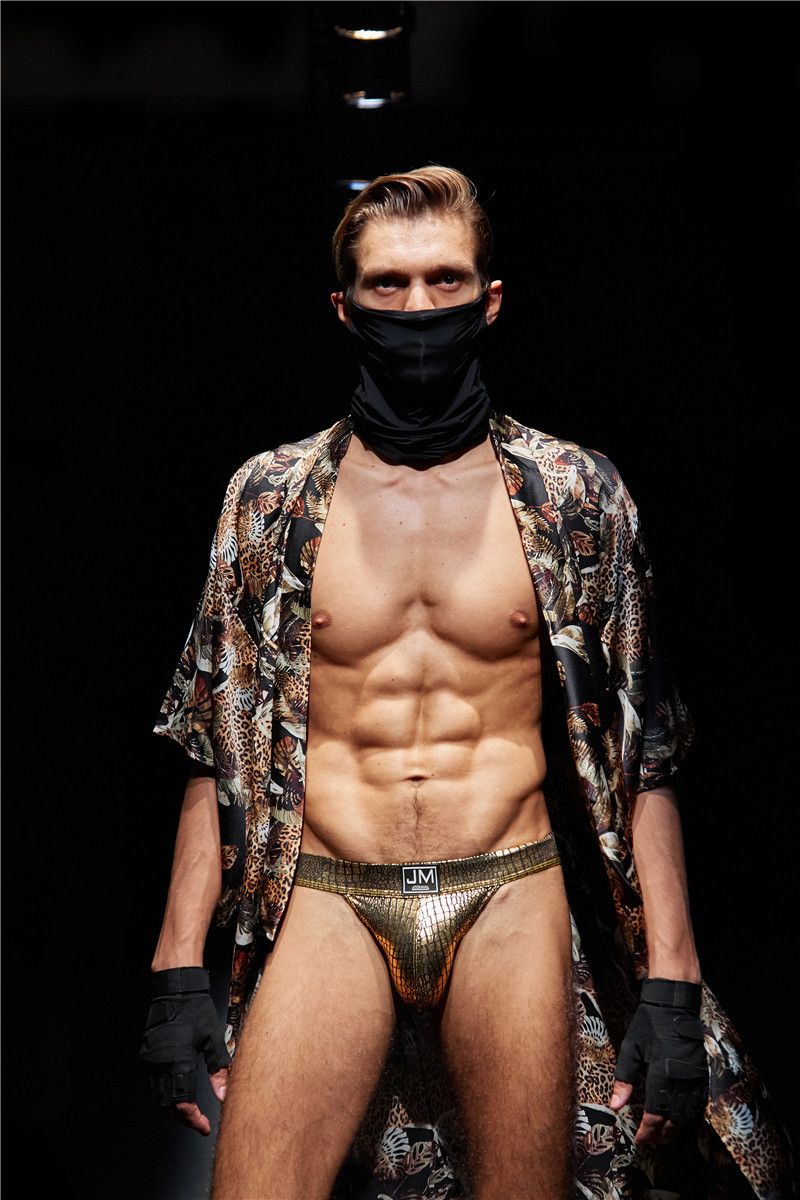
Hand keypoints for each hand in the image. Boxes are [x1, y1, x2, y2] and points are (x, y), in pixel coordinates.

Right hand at [139, 966, 230, 1136]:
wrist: (176, 989)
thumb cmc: (196, 1010)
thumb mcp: (213, 1039)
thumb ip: (219, 1069)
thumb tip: (224, 1094)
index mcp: (178, 1061)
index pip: (183, 1104)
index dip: (193, 1120)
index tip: (203, 1127)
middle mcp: (160, 1063)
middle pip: (169, 1106)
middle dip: (184, 1117)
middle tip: (198, 1122)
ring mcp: (150, 1060)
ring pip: (158, 1097)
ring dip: (173, 1108)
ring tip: (189, 1111)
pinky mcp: (146, 1054)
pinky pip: (151, 1084)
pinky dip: (163, 1093)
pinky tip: (175, 1092)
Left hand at [610, 977, 707, 1147]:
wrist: (674, 1004)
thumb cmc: (648, 1025)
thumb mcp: (630, 1049)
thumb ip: (623, 1079)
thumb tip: (615, 1106)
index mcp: (661, 1073)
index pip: (655, 1113)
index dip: (648, 1130)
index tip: (640, 1140)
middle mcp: (681, 1078)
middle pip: (674, 1118)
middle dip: (662, 1133)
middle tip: (651, 1140)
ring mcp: (694, 1076)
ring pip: (688, 1113)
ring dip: (676, 1126)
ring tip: (664, 1132)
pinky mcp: (702, 1072)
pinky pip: (699, 1101)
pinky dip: (690, 1113)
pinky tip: (681, 1116)